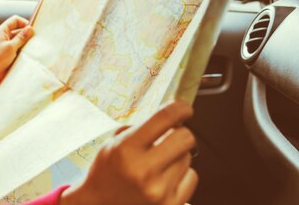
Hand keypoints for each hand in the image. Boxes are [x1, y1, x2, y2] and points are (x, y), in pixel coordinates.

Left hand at [0, 15, 33, 86]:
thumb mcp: (11, 46)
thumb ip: (21, 37)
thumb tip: (30, 29)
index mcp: (2, 30)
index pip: (15, 20)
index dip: (24, 23)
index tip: (31, 30)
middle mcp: (4, 35)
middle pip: (18, 29)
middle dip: (26, 34)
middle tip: (34, 40)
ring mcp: (6, 44)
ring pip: (19, 39)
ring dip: (25, 42)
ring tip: (31, 47)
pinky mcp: (9, 52)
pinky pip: (18, 47)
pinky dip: (23, 49)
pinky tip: (28, 52)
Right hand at [61, 101, 197, 204]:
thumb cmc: (106, 173)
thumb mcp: (112, 144)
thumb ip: (139, 129)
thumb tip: (170, 117)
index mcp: (126, 149)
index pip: (164, 119)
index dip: (180, 108)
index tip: (184, 108)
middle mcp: (144, 170)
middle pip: (185, 138)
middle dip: (180, 133)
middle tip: (172, 136)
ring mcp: (159, 190)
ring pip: (188, 158)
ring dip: (178, 156)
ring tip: (160, 163)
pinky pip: (192, 177)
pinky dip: (182, 174)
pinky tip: (166, 178)